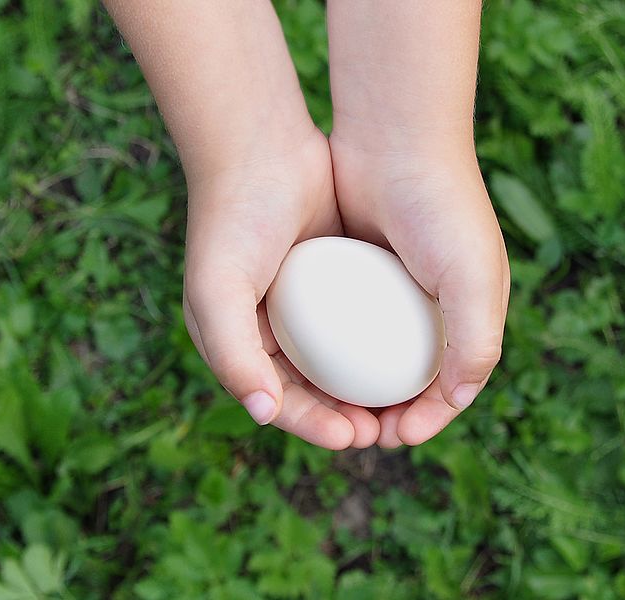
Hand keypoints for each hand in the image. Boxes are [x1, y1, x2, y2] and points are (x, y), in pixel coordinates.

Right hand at [182, 127, 379, 449]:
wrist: (260, 147)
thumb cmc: (231, 220)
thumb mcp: (218, 290)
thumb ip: (233, 355)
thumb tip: (264, 415)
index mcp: (238, 343)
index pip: (278, 401)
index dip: (313, 425)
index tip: (352, 436)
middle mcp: (270, 331)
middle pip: (312, 391)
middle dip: (345, 417)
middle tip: (383, 429)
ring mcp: (304, 306)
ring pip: (340, 363)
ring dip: (367, 389)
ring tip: (399, 406)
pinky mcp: (334, 278)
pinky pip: (359, 324)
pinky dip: (377, 345)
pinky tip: (406, 355)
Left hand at [330, 132, 509, 446]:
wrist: (393, 139)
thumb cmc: (442, 207)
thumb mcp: (472, 276)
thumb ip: (475, 341)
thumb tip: (458, 401)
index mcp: (470, 312)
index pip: (451, 385)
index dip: (426, 418)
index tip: (392, 436)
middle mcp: (432, 306)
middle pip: (407, 380)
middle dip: (385, 413)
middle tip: (354, 431)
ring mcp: (391, 290)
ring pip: (370, 360)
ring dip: (353, 391)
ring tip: (328, 410)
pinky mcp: (355, 273)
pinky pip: (342, 326)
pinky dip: (332, 353)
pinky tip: (310, 368)